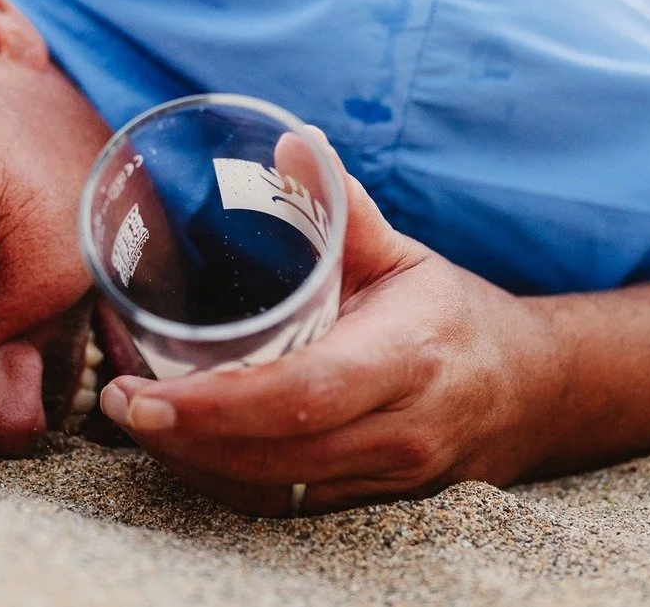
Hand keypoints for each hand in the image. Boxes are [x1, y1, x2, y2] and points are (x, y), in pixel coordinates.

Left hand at [98, 142, 560, 516]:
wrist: (532, 393)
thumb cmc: (452, 316)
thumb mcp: (403, 254)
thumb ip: (341, 202)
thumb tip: (287, 141)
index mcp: (409, 356)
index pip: (306, 393)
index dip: (219, 403)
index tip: (146, 392)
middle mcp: (403, 429)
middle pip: (278, 454)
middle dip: (185, 438)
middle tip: (117, 405)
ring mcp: (391, 479)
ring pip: (274, 492)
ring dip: (195, 464)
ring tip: (136, 425)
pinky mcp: (373, 507)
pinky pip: (286, 508)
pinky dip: (226, 483)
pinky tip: (185, 452)